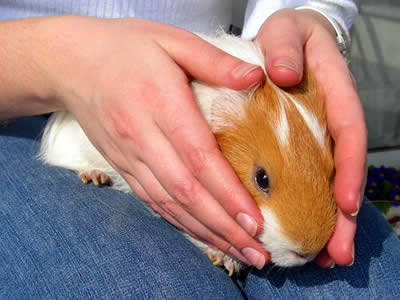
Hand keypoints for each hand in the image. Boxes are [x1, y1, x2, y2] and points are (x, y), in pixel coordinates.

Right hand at [31, 16, 268, 267]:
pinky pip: (152, 200)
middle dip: (222, 226)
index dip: (226, 193)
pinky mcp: (122, 165)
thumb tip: (255, 77)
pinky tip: (202, 235)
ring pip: (169, 203)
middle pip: (186, 191)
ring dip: (204, 232)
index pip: (198, 157)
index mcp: (159, 103)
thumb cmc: (124, 47)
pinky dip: (179, 222)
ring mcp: (129, 156)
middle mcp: (142, 137)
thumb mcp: (170, 38)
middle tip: (256, 253)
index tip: (254, 220)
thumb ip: (213, 60)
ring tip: (237, 253)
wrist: (70, 62)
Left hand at [256, 9, 366, 265]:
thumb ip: (286, 47)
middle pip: (343, 171)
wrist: (283, 43)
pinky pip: (310, 179)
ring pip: (329, 183)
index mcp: (335, 94)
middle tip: (338, 253)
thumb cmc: (286, 38)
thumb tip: (283, 72)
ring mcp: (319, 137)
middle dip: (343, 215)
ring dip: (330, 222)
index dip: (349, 169)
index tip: (346, 203)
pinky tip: (305, 234)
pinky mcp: (302, 147)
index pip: (348, 134)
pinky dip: (310, 208)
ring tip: (326, 258)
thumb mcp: (286, 32)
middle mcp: (331, 122)